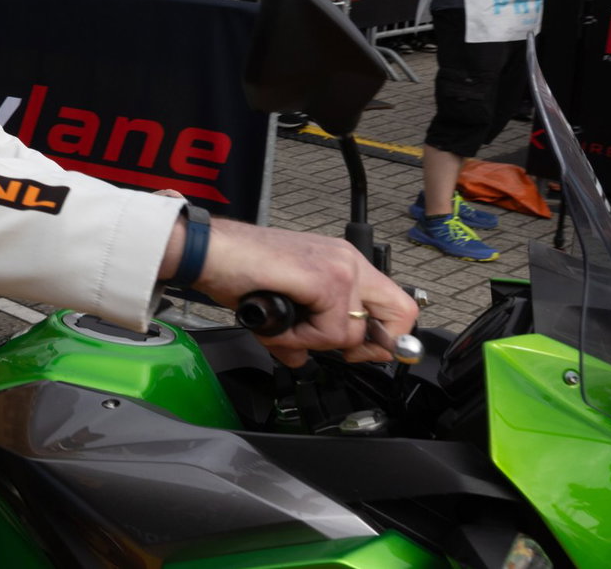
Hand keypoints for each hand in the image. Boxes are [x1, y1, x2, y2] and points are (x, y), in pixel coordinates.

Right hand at [187, 220, 418, 367]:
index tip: (353, 351)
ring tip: (283, 328)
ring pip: (355, 331)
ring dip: (314, 342)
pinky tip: (278, 324)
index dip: (382, 337)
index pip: (394, 305)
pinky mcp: (326, 280)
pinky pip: (331, 332)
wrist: (209, 252)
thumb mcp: (281, 304)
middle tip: (333, 347)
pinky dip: (301, 339)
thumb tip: (300, 358)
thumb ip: (299, 332)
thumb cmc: (236, 267)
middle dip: (370, 345)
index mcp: (341, 262)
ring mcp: (340, 268)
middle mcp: (348, 260)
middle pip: (401, 314)